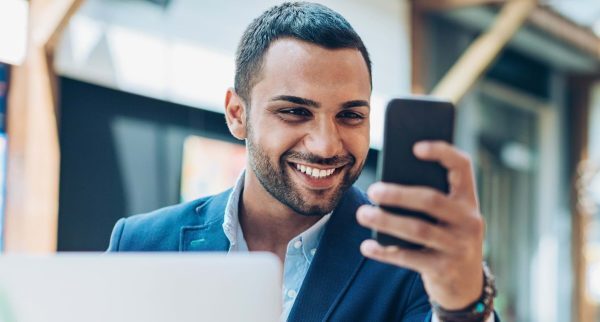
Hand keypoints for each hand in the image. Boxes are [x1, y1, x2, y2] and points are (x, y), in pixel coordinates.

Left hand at [357, 141, 484, 308]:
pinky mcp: (444, 269)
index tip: (415, 147)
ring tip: (363, 213)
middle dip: (398, 194)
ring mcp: (458, 246)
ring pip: (418, 229)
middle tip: (373, 190)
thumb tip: (385, 184)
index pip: (462, 166)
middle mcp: (469, 221)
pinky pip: (409, 258)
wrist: (465, 284)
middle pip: (431, 200)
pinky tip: (366, 246)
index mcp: (468, 199)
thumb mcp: (446, 216)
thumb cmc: (445, 237)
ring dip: (386, 220)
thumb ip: (427, 198)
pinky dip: (385, 252)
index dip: (442, 152)